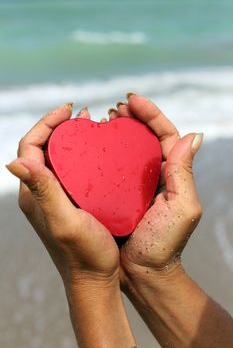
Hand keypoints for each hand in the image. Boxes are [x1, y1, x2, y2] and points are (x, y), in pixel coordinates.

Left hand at [6, 104, 118, 283]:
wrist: (94, 280)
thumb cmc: (84, 255)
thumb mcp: (65, 222)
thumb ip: (43, 192)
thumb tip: (14, 161)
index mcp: (34, 194)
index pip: (29, 147)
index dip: (45, 123)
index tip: (67, 109)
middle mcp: (40, 193)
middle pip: (42, 149)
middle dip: (58, 127)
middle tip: (81, 115)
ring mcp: (54, 198)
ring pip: (56, 159)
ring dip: (69, 139)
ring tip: (88, 126)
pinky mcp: (68, 203)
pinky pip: (69, 171)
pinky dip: (80, 156)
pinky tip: (96, 153)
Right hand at [109, 95, 232, 347]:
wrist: (144, 272)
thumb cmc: (165, 244)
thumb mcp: (182, 209)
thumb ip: (185, 173)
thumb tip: (193, 135)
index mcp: (173, 174)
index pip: (165, 134)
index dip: (151, 114)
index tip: (132, 100)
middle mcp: (156, 174)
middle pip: (145, 136)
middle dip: (133, 118)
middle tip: (116, 108)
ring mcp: (136, 183)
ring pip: (128, 149)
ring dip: (118, 130)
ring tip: (105, 119)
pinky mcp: (119, 194)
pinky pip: (112, 168)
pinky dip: (104, 153)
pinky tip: (94, 146)